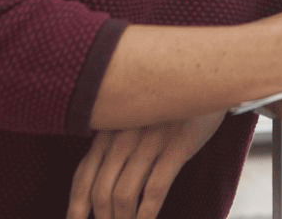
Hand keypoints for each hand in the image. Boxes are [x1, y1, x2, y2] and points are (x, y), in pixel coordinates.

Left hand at [66, 110, 224, 218]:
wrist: (205, 76)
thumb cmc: (165, 103)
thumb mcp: (132, 116)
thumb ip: (111, 142)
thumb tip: (94, 184)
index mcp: (108, 128)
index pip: (83, 176)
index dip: (76, 207)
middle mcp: (123, 135)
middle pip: (100, 191)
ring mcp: (149, 141)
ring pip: (123, 195)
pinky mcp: (176, 147)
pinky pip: (154, 189)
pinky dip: (146, 214)